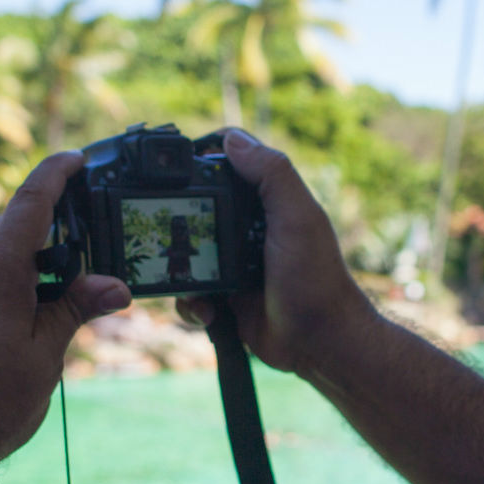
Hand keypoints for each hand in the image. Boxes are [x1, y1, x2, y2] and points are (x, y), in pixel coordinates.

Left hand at [0, 152, 132, 471]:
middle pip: (6, 232)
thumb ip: (76, 310)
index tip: (74, 159)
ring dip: (10, 269)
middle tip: (70, 257)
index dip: (55, 173)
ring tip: (34, 308)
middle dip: (39, 236)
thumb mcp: (47, 356)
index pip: (30, 202)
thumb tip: (114, 286)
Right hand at [178, 129, 378, 376]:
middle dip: (177, 222)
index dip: (199, 162)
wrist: (319, 343)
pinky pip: (190, 293)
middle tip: (163, 233)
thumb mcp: (298, 218)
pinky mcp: (224, 297)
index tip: (171, 169)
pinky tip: (209, 312)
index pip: (226, 167)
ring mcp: (233, 263)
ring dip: (180, 269)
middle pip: (195, 209)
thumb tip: (230, 139)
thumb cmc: (316, 279)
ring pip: (185, 253)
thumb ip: (272, 175)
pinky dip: (191, 304)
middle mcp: (247, 228)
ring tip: (194, 284)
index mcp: (266, 203)